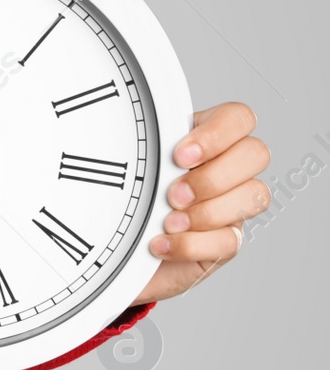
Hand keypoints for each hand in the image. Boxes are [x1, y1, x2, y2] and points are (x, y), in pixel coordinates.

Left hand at [133, 102, 269, 303]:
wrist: (111, 252)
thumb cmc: (121, 204)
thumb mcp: (128, 169)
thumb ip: (144, 150)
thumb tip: (129, 137)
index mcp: (202, 141)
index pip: (238, 118)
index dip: (217, 134)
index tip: (178, 156)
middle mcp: (225, 170)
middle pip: (257, 154)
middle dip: (213, 178)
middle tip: (173, 195)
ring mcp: (231, 206)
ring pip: (256, 196)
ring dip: (207, 212)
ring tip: (167, 223)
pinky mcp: (226, 242)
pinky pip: (231, 241)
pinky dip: (192, 245)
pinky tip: (162, 245)